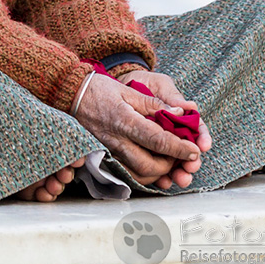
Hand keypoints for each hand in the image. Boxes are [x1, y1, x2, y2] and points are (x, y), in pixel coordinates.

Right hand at [73, 72, 202, 188]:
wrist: (70, 94)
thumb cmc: (98, 89)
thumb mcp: (128, 89)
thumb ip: (154, 103)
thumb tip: (179, 112)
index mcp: (125, 121)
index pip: (158, 141)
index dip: (180, 148)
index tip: (194, 150)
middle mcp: (117, 140)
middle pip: (150, 166)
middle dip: (169, 165)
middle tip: (178, 154)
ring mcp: (110, 149)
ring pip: (139, 173)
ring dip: (157, 170)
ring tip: (165, 157)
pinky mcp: (105, 153)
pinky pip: (128, 170)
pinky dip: (143, 170)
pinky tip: (149, 159)